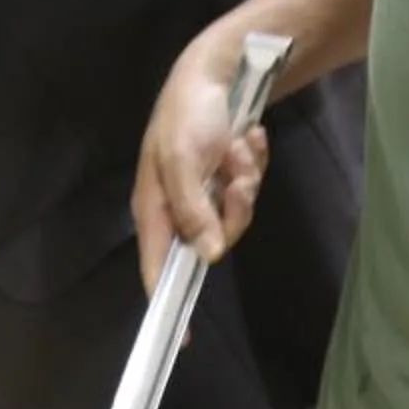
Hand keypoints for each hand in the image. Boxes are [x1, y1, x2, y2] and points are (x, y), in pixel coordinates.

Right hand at [132, 33, 269, 289]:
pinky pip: (249, 190)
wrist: (218, 70)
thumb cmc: (188, 113)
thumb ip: (193, 209)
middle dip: (233, 209)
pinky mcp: (228, 178)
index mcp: (155, 208)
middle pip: (213, 242)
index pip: (156, 268)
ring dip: (246, 179)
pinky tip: (249, 139)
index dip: (168, 301)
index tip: (183, 338)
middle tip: (237, 176)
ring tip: (241, 146)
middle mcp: (180, 207)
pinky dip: (254, 165)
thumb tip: (208, 257)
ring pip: (237, 215)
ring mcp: (207, 194)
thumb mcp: (184, 160)